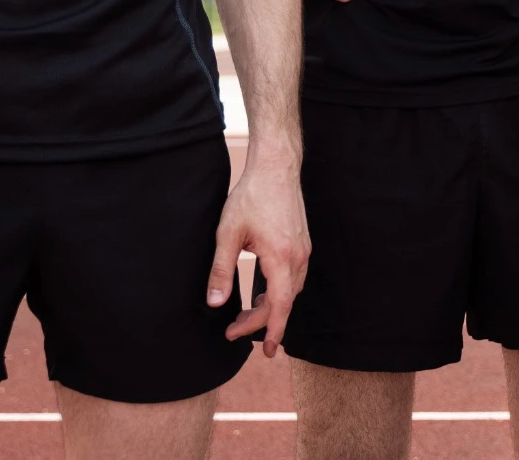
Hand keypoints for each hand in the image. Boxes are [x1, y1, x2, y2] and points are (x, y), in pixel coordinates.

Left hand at [211, 156, 310, 357]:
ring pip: (291, 290)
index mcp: (280, 257)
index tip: (264, 352)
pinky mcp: (302, 243)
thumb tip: (215, 302)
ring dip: (271, 307)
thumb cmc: (251, 196)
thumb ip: (221, 270)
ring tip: (246, 315)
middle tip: (233, 331)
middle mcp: (298, 256)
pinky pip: (294, 277)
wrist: (276, 167)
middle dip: (261, 321)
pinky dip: (279, 291)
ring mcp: (303, 249)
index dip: (271, 331)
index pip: (280, 306)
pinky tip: (263, 291)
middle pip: (284, 302)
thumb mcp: (228, 233)